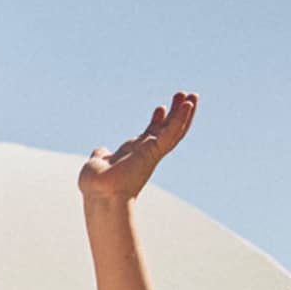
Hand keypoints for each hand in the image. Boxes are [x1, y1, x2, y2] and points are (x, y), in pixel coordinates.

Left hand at [79, 92, 196, 204]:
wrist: (101, 194)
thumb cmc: (97, 185)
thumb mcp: (98, 163)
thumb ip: (101, 156)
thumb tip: (99, 152)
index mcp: (134, 154)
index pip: (150, 135)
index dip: (157, 121)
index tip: (160, 108)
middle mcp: (146, 153)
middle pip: (167, 130)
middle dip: (176, 113)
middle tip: (183, 95)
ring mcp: (151, 152)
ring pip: (175, 130)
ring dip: (185, 113)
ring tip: (193, 96)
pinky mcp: (154, 151)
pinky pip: (171, 133)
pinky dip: (181, 118)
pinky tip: (188, 104)